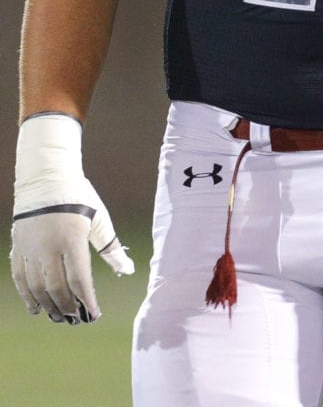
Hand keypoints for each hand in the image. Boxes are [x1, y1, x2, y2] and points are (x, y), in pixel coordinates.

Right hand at [11, 113, 134, 323]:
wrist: (46, 177)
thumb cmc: (78, 196)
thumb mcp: (99, 219)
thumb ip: (111, 247)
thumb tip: (128, 269)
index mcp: (72, 240)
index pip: (79, 279)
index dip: (87, 300)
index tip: (94, 314)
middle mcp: (49, 247)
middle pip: (57, 288)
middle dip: (68, 307)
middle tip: (76, 320)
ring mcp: (31, 249)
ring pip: (37, 287)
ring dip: (49, 306)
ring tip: (59, 317)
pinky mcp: (19, 247)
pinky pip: (21, 278)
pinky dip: (28, 296)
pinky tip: (36, 308)